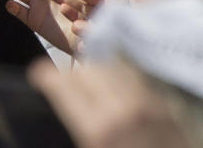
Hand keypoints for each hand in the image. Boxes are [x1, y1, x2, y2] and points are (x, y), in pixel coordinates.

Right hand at [29, 60, 194, 147]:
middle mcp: (123, 111)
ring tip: (86, 89)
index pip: (63, 85)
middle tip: (60, 85)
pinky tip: (114, 98)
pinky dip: (118, 82)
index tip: (37, 76)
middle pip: (87, 71)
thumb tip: (67, 111)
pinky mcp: (165, 110)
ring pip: (111, 70)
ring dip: (94, 75)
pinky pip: (134, 82)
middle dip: (69, 75)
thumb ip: (80, 130)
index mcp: (99, 131)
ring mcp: (148, 107)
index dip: (45, 76)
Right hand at [64, 0, 164, 36]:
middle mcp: (108, 6)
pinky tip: (76, 27)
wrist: (171, 42)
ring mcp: (104, 22)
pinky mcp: (106, 40)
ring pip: (82, 13)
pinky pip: (92, 36)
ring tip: (59, 4)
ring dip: (69, 8)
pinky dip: (83, 32)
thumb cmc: (163, 12)